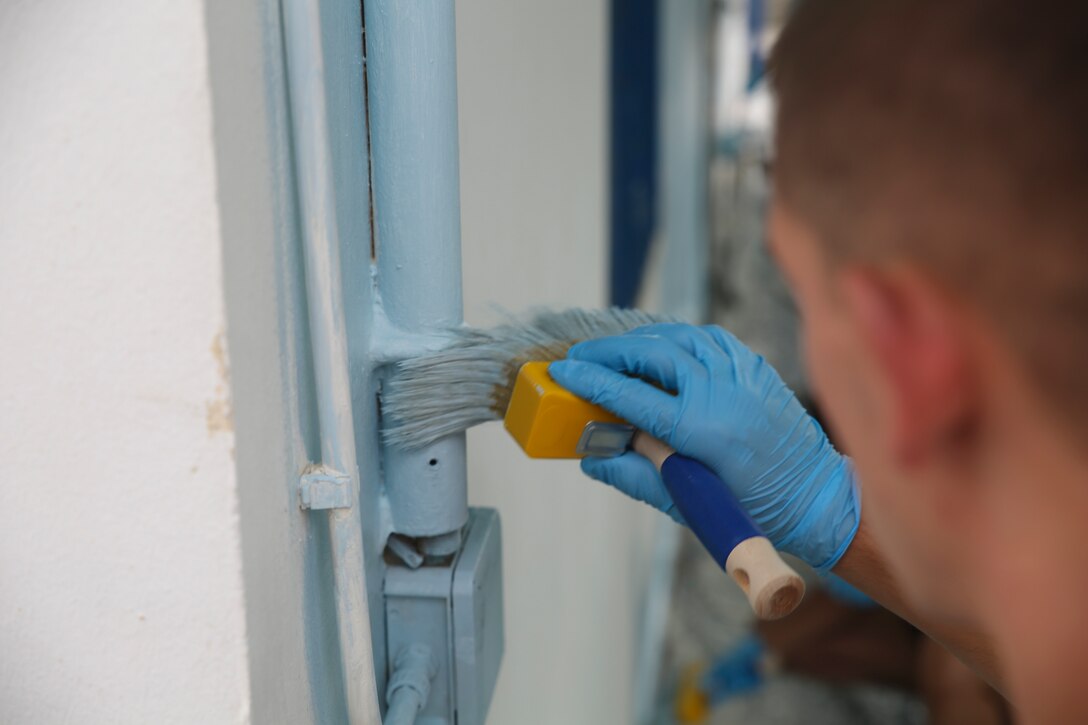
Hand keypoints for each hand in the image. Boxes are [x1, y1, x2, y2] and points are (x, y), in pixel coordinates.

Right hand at [548, 323, 858, 571]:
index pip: (629, 393)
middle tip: (581, 356)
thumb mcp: (685, 501)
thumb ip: (633, 475)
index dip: (589, 380)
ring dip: (641, 340)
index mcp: (699, 428)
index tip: (562, 370)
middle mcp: (720, 392)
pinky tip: (661, 346)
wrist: (816, 498)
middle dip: (609, 351)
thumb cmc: (752, 508)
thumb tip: (590, 458)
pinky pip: (709, 338)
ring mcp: (741, 373)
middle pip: (650, 353)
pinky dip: (678, 338)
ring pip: (679, 337)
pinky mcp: (754, 367)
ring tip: (613, 350)